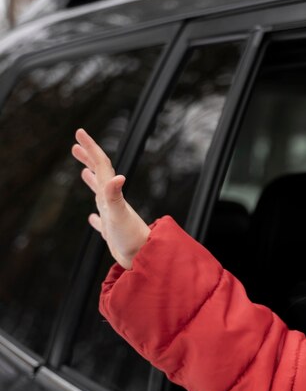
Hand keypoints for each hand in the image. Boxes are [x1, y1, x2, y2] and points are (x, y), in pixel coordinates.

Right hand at [72, 129, 149, 268]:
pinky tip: (92, 217)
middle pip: (100, 174)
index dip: (90, 148)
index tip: (79, 132)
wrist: (145, 259)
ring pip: (100, 194)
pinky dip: (95, 217)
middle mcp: (113, 202)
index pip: (101, 165)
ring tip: (84, 172)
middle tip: (75, 145)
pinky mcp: (113, 232)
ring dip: (92, 181)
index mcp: (112, 194)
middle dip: (88, 159)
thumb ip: (115, 195)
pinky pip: (101, 221)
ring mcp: (113, 216)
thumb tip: (117, 176)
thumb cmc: (132, 237)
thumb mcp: (120, 214)